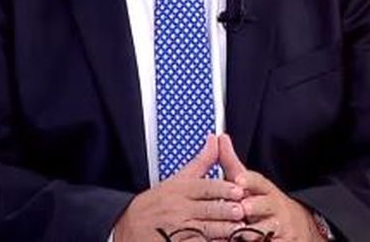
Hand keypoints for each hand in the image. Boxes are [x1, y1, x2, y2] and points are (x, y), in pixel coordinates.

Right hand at [113, 136, 245, 241]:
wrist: (128, 226)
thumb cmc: (156, 203)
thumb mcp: (176, 179)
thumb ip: (201, 161)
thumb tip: (215, 139)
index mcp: (179, 189)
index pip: (204, 187)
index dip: (222, 189)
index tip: (238, 189)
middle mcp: (178, 208)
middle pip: (206, 208)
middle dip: (225, 210)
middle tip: (242, 210)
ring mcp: (177, 228)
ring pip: (204, 229)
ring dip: (222, 230)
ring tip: (239, 229)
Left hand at [218, 134, 324, 241]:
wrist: (295, 227)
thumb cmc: (263, 203)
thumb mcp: (249, 183)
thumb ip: (231, 163)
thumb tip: (220, 138)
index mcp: (265, 190)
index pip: (259, 182)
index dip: (249, 180)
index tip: (239, 179)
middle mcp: (274, 207)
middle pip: (264, 205)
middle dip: (254, 206)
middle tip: (243, 207)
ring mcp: (278, 227)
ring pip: (265, 228)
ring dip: (254, 231)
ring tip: (244, 233)